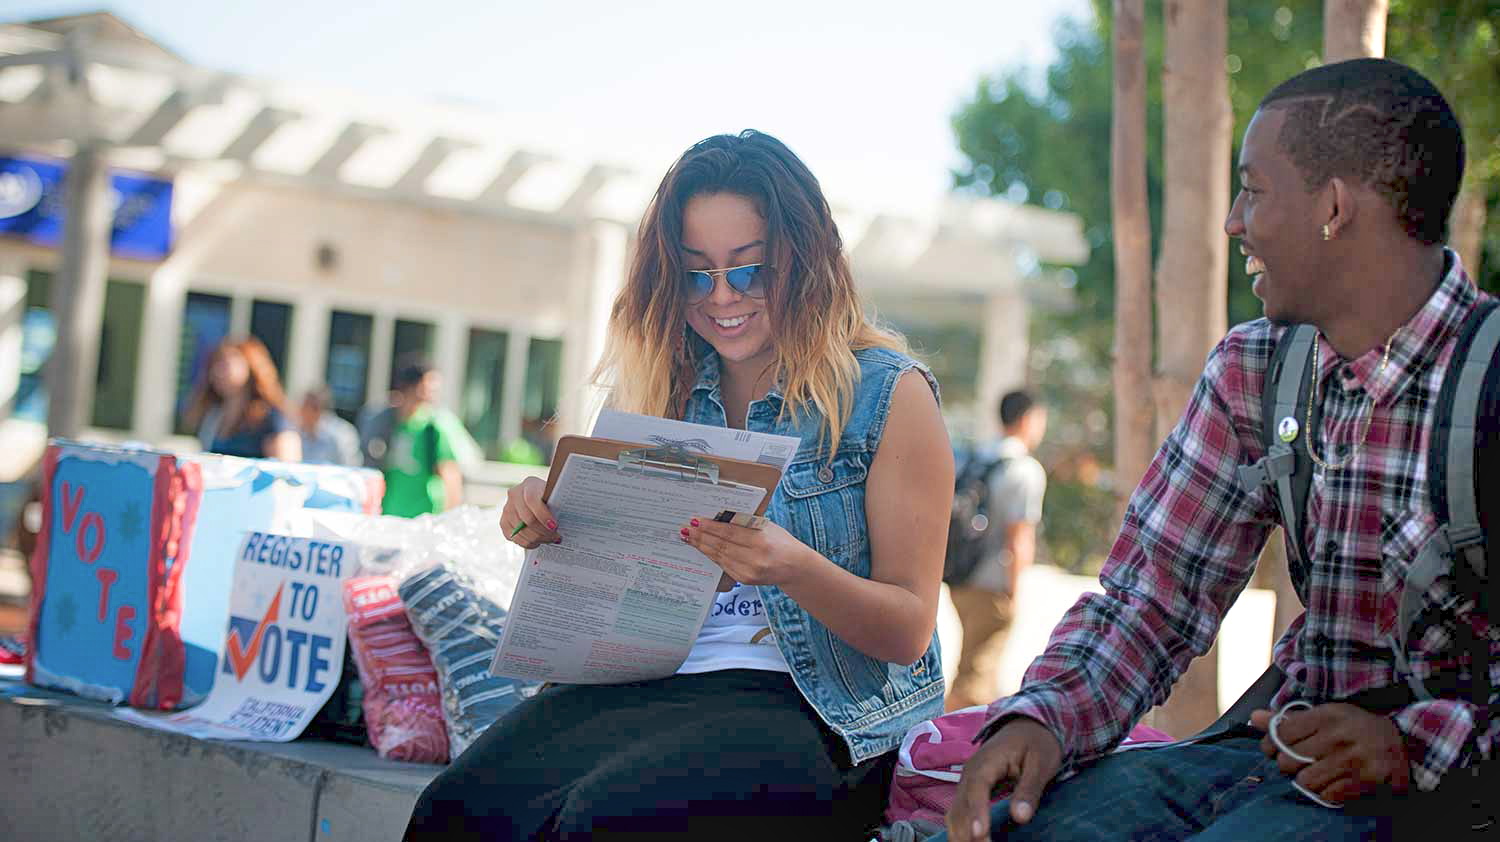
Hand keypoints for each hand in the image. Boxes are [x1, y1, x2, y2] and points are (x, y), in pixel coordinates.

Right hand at [498, 477, 560, 548]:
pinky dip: (528, 543)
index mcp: (529, 484)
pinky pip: (514, 537)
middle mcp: (514, 495)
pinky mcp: (503, 522)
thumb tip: (568, 521)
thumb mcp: (555, 496)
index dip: (543, 515)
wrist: (538, 498)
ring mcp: (507, 509)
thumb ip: (557, 505)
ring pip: (521, 531)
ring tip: (549, 540)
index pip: (532, 500)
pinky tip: (538, 542)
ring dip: (537, 539)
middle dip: (543, 532)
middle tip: (556, 537)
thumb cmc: (551, 498)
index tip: (554, 526)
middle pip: (526, 519)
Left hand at [680, 518, 813, 588]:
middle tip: (687, 528)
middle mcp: (754, 559)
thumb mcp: (766, 526)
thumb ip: (744, 524)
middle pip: (721, 546)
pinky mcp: (744, 580)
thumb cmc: (781, 541)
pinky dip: (712, 556)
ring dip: (702, 546)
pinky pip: (723, 565)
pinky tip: (703, 548)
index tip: (696, 521)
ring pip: (719, 556)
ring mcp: (748, 572)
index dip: (710, 527)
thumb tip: (718, 519)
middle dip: (701, 537)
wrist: (795, 567)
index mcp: (760, 542)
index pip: (729, 533)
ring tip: (689, 538)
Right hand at [946, 717, 1061, 841]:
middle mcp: (970, 772)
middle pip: (960, 805)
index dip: (976, 813)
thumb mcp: (1041, 763)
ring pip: (954, 813)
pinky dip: (962, 830)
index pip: (976, 788)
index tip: (980, 835)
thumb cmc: (1037, 742)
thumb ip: (1029, 789)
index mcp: (987, 761)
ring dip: (961, 835)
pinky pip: (959, 813)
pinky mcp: (969, 790)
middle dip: (967, 832)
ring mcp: (967, 782)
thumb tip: (1020, 817)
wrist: (1028, 725)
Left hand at [1249, 703, 1409, 804]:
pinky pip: (1328, 795)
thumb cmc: (1355, 727)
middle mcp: (1338, 737)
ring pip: (1305, 781)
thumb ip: (1289, 719)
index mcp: (1327, 716)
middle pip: (1288, 760)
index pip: (1280, 733)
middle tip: (1296, 763)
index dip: (1270, 744)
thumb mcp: (1326, 714)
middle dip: (1287, 764)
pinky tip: (1333, 782)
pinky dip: (1326, 792)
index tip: (1272, 748)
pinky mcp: (1365, 781)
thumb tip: (1254, 718)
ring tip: (1316, 773)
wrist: (1402, 741)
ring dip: (1306, 780)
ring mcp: (1352, 760)